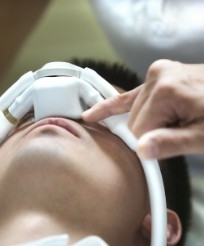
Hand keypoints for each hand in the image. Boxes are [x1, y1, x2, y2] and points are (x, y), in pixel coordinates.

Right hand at [83, 60, 203, 158]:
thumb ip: (172, 143)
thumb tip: (141, 151)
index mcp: (167, 90)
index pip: (138, 129)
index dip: (148, 144)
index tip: (159, 151)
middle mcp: (157, 76)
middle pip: (134, 119)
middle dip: (148, 133)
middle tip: (174, 134)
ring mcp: (156, 73)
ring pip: (132, 111)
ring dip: (144, 123)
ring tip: (171, 123)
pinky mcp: (156, 75)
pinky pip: (128, 95)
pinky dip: (112, 106)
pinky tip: (93, 115)